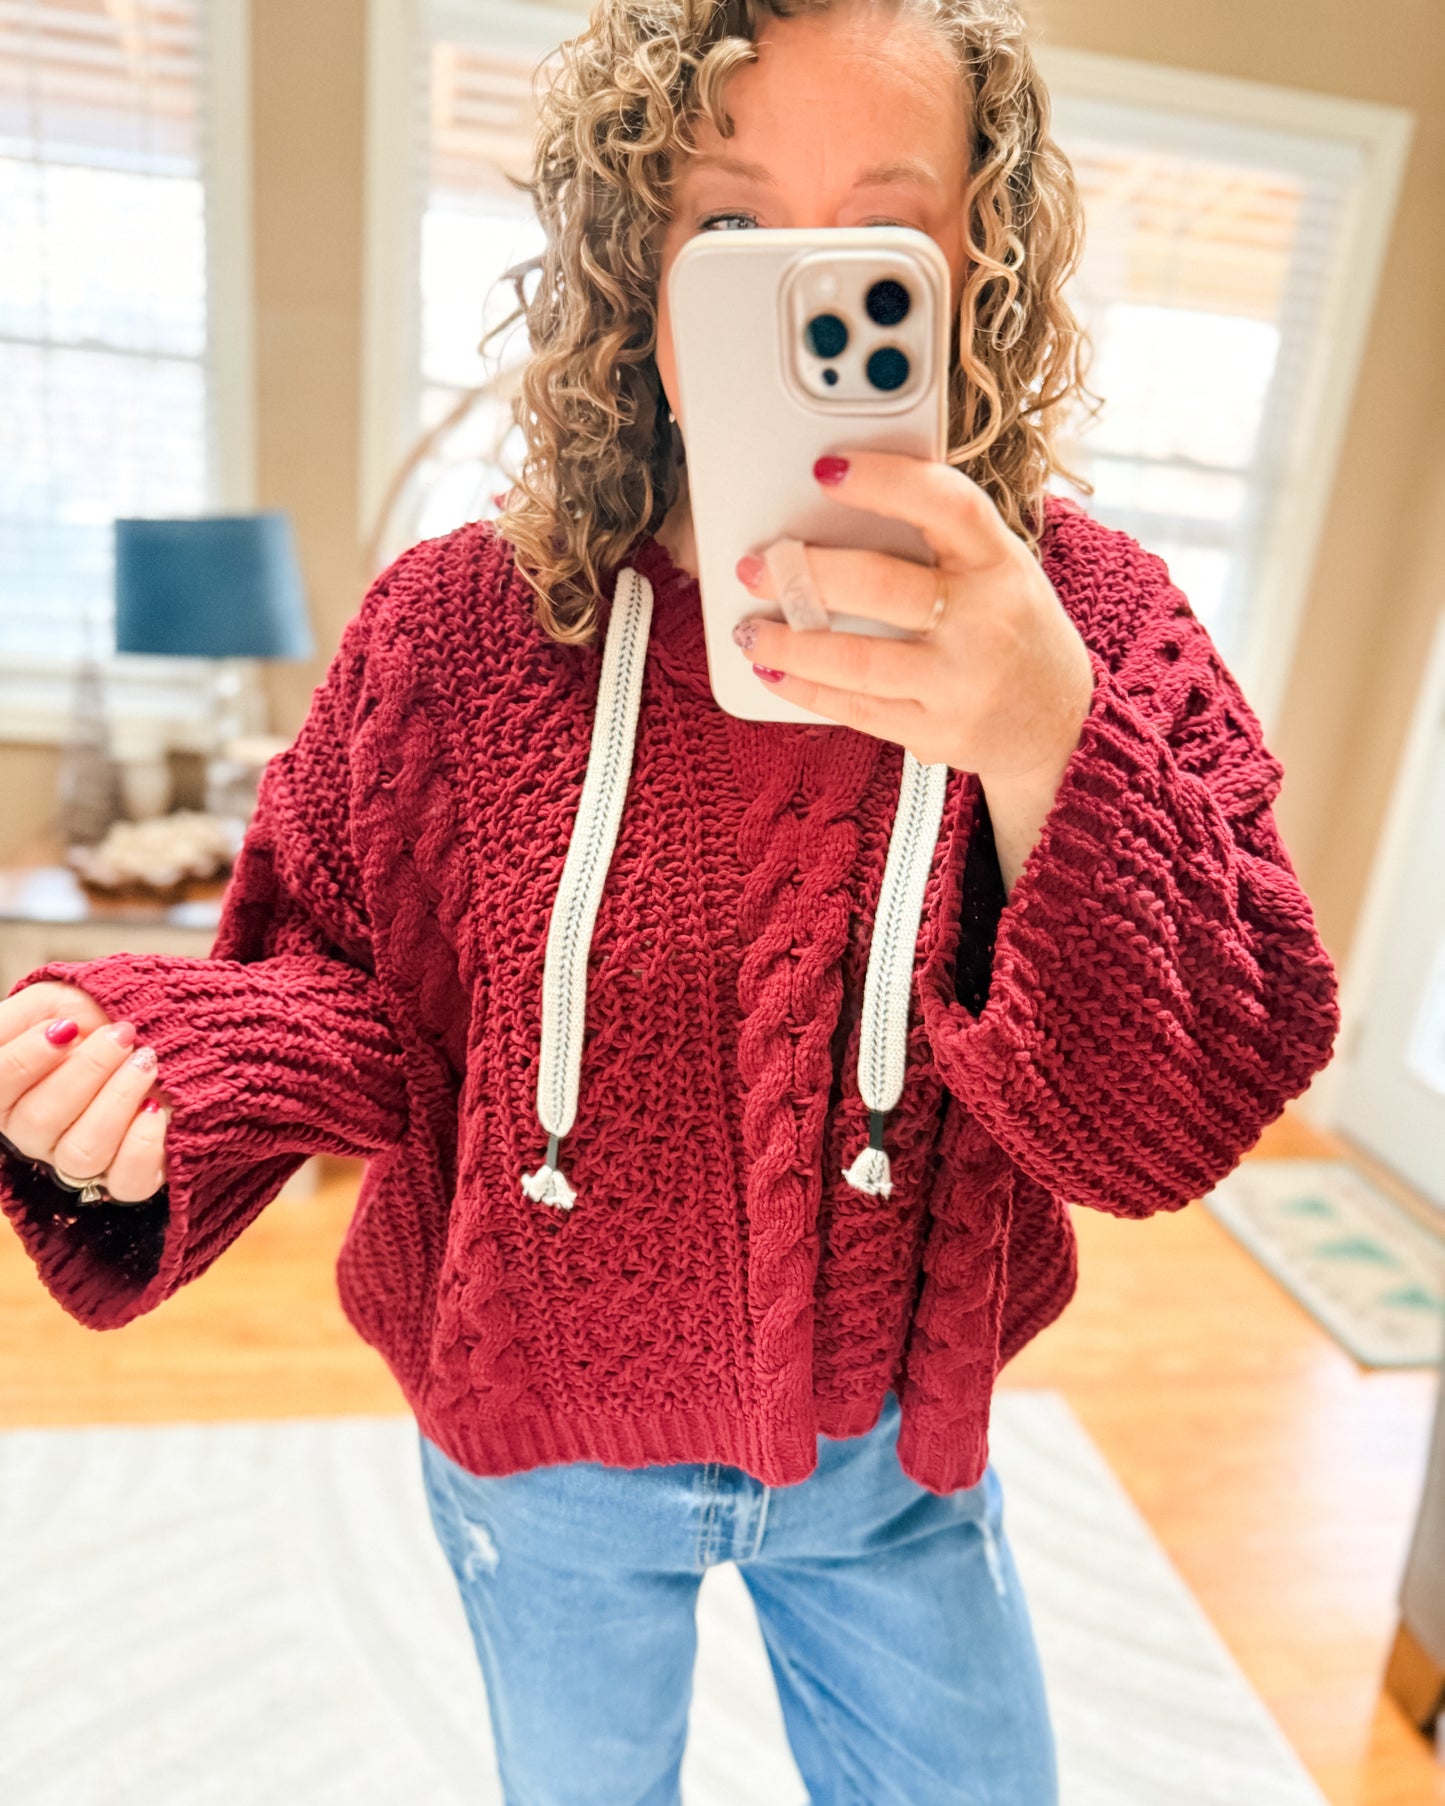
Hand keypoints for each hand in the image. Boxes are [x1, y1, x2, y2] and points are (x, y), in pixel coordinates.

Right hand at [0, 982, 170, 1203]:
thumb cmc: (96, 1016)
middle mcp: (34, 1135)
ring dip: (118, 1100)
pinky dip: (144, 1146)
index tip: (67, 1028)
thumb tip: (49, 1034)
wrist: (155, 1033)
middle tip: (122, 1034)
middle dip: (87, 1071)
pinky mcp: (126, 1178)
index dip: (27, 1060)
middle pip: (39, 1121)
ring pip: (81, 1154)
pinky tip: (156, 1109)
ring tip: (146, 1061)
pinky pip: (126, 1183)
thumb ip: (30, 1014)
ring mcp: (78, 1161)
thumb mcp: (57, 999)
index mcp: (7, 1093)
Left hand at [730, 450, 1095, 781]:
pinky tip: (773, 670)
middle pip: (881, 585)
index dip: (885, 480)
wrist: (1059, 723)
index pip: (947, 505)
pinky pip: (855, 708)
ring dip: (788, 642)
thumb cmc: (1012, 628)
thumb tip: (838, 505)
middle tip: (758, 564)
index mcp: (1001, 563)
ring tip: (749, 630)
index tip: (826, 468)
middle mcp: (985, 621)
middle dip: (806, 573)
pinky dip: (805, 687)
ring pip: (856, 659)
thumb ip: (939, 539)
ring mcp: (960, 683)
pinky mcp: (936, 732)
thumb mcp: (1001, 569)